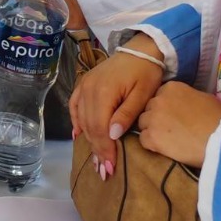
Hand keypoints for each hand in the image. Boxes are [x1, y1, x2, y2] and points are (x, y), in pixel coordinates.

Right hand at [70, 38, 163, 178]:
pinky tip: (79, 135)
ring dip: (88, 140)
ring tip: (96, 159)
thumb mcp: (142, 94)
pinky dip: (76, 121)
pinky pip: (74, 106)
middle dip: (97, 150)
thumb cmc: (146, 73)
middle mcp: (89, 89)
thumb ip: (126, 114)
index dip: (104, 149)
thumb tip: (113, 134)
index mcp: (104, 92)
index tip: (110, 167)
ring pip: (81, 119)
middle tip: (104, 170)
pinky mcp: (84, 83)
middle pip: (89, 126)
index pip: (100, 127)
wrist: (141, 49)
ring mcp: (84, 85)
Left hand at [137, 83, 220, 168]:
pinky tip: (164, 148)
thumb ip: (189, 97)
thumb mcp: (205, 99)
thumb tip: (185, 103)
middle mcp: (159, 100)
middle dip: (156, 118)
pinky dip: (151, 145)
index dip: (165, 108)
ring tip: (167, 140)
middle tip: (169, 129)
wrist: (219, 140)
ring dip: (152, 130)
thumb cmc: (218, 119)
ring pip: (143, 123)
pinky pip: (143, 139)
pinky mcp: (151, 137)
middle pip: (149, 109)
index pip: (159, 96)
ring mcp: (153, 118)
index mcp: (172, 88)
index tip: (173, 116)